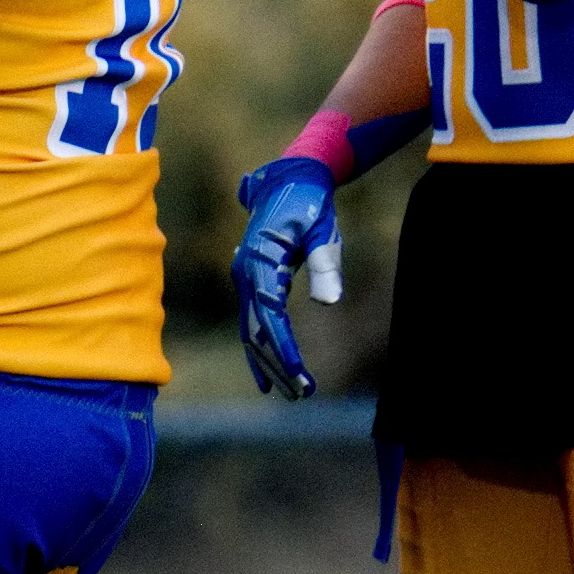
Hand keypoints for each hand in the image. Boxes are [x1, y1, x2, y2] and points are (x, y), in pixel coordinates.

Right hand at [231, 156, 345, 400]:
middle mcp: (245, 273)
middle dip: (277, 364)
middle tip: (301, 394)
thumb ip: (325, 262)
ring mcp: (244, 278)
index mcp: (260, 261)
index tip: (299, 375)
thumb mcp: (323, 229)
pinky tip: (271, 372)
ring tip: (292, 392)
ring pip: (250, 330)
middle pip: (255, 330)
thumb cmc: (310, 204)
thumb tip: (329, 301)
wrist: (291, 179)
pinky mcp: (251, 281)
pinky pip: (252, 321)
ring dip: (269, 362)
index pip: (270, 316)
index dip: (284, 348)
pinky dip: (261, 347)